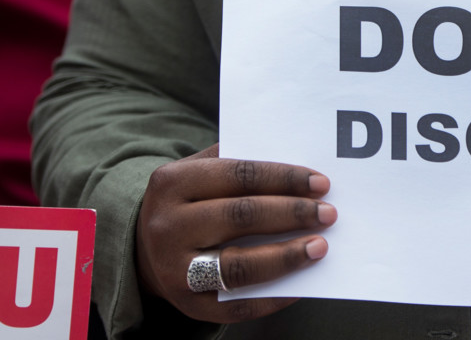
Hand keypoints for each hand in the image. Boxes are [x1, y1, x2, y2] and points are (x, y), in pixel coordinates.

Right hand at [136, 145, 336, 323]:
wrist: (142, 247)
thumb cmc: (188, 202)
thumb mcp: (197, 172)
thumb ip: (237, 163)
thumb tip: (298, 174)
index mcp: (173, 182)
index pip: (239, 174)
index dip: (284, 178)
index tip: (321, 183)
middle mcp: (168, 225)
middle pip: (241, 216)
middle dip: (292, 214)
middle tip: (328, 213)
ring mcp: (175, 269)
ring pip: (238, 265)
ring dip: (286, 256)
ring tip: (319, 247)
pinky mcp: (186, 304)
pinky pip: (236, 306)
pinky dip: (273, 297)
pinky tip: (301, 285)